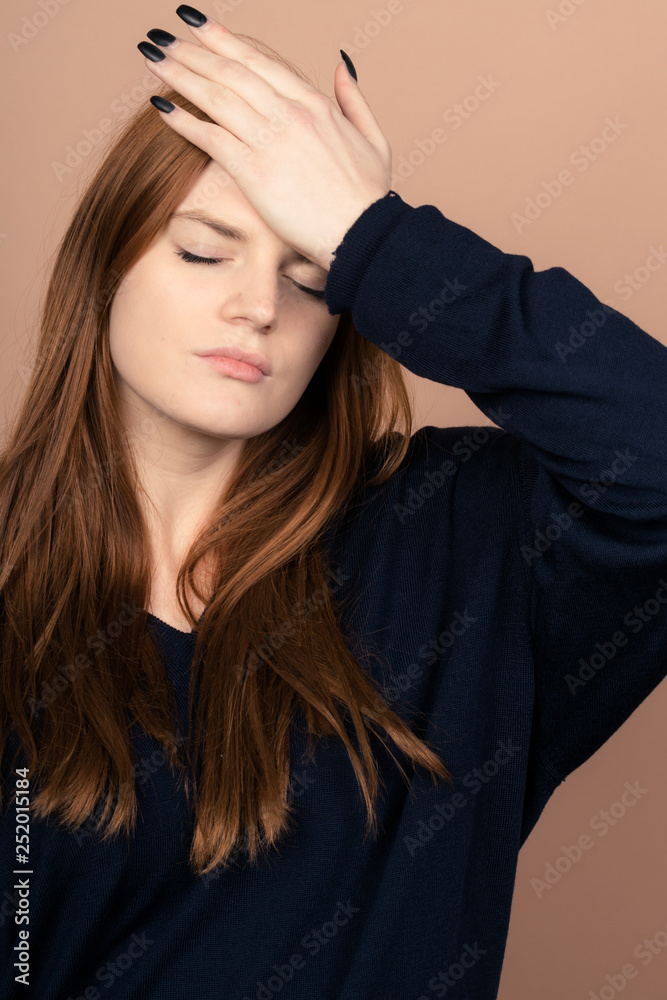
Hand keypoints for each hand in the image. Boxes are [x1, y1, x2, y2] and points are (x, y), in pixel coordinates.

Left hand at [139, 11, 392, 269]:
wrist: (364, 236)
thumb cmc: (368, 198)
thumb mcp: (372, 139)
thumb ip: (354, 99)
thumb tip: (341, 65)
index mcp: (315, 104)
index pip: (262, 62)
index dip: (226, 41)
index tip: (201, 27)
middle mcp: (290, 114)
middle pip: (232, 71)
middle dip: (193, 50)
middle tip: (163, 38)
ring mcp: (272, 141)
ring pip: (217, 96)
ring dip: (181, 75)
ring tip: (153, 61)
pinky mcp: (256, 173)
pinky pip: (212, 138)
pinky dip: (184, 120)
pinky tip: (161, 107)